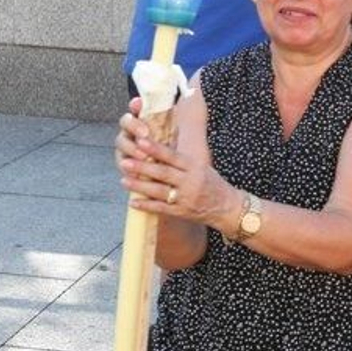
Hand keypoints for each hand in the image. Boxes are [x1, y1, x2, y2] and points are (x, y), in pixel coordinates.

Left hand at [116, 99, 233, 224]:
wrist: (227, 207)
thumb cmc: (211, 182)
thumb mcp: (201, 164)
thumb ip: (181, 157)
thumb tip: (164, 137)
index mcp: (194, 166)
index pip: (173, 156)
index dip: (156, 149)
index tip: (140, 141)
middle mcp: (190, 182)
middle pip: (163, 173)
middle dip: (142, 167)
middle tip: (125, 161)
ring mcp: (185, 198)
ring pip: (159, 191)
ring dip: (140, 186)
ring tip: (124, 180)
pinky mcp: (182, 212)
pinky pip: (161, 209)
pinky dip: (146, 206)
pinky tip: (132, 202)